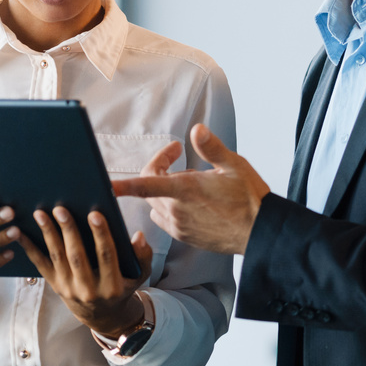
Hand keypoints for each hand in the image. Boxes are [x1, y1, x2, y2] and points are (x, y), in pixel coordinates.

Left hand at [13, 206, 154, 338]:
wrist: (102, 315)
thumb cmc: (123, 287)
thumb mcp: (140, 276)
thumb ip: (143, 256)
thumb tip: (138, 236)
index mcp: (112, 286)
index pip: (106, 256)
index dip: (101, 235)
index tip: (95, 214)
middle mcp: (88, 290)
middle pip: (77, 256)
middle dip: (69, 231)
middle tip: (61, 209)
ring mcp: (69, 288)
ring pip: (57, 258)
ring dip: (48, 234)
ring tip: (41, 213)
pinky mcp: (55, 286)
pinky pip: (41, 265)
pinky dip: (30, 248)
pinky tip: (21, 232)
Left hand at [111, 124, 268, 255]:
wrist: (260, 231)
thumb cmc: (249, 197)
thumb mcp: (234, 165)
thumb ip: (211, 147)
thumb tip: (196, 129)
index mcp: (186, 189)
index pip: (145, 185)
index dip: (122, 185)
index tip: (106, 183)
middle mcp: (177, 210)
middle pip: (148, 188)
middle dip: (158, 169)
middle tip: (178, 154)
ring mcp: (179, 226)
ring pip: (155, 203)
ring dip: (162, 189)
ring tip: (190, 180)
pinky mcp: (184, 236)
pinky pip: (164, 218)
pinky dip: (168, 205)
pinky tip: (190, 200)